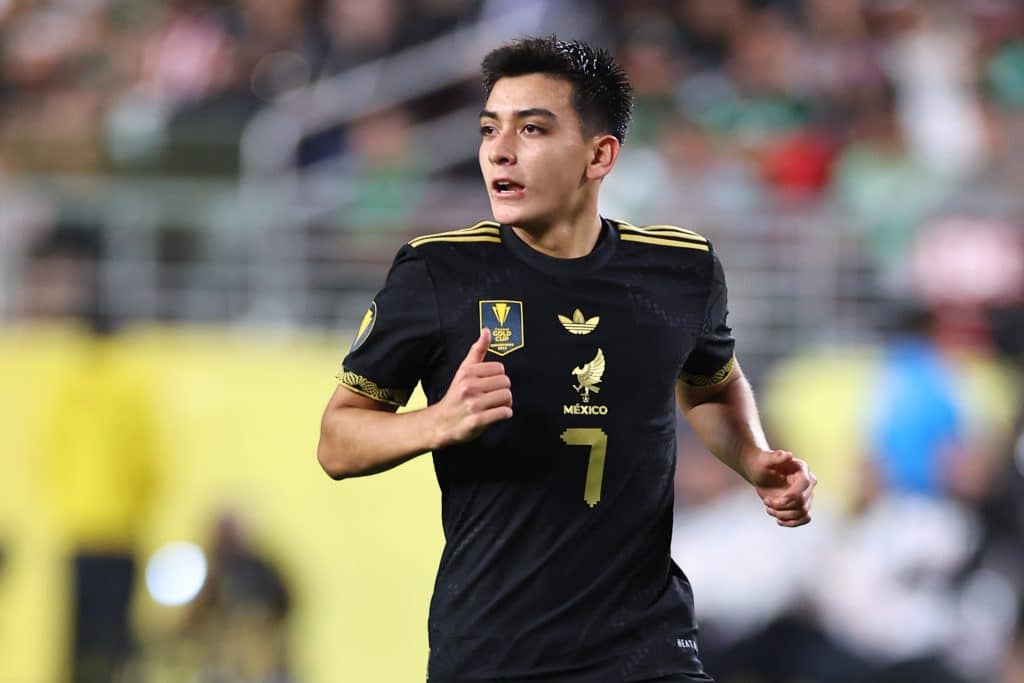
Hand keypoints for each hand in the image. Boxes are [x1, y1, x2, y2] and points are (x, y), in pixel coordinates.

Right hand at [432, 328, 512, 446]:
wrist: (440, 423)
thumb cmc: (455, 396)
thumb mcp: (463, 371)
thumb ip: (477, 351)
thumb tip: (486, 331)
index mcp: (466, 373)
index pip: (499, 368)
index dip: (498, 376)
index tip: (491, 383)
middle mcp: (468, 387)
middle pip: (505, 382)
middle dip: (503, 390)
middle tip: (494, 396)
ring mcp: (473, 404)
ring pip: (507, 397)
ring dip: (505, 403)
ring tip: (496, 405)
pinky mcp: (477, 421)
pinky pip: (504, 412)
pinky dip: (505, 414)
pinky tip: (497, 414)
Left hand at [746, 449, 815, 526]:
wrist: (760, 473)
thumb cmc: (761, 464)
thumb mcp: (764, 459)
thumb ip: (775, 456)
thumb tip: (788, 455)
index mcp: (801, 469)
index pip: (804, 485)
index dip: (791, 496)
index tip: (774, 501)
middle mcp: (808, 482)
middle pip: (802, 502)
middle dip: (782, 506)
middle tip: (766, 501)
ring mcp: (806, 494)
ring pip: (803, 512)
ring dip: (783, 515)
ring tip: (769, 509)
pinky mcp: (802, 504)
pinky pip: (805, 518)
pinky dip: (792, 523)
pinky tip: (779, 520)